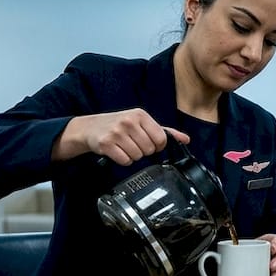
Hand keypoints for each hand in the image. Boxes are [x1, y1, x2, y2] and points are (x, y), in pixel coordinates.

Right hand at [56, 109, 188, 164]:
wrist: (90, 128)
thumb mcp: (142, 123)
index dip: (157, 146)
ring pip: (137, 156)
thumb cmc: (119, 126)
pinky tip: (117, 152)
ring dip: (132, 156)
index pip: (161, 139)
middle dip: (143, 151)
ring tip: (124, 147)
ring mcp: (117, 132)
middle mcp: (129, 121)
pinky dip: (122, 160)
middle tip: (133, 144)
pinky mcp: (106, 143)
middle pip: (150, 149)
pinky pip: (125, 161)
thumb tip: (186, 139)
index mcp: (141, 115)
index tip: (148, 143)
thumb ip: (165, 131)